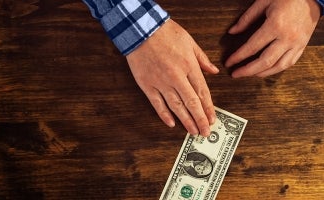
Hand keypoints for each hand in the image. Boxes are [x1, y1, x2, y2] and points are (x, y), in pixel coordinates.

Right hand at [126, 19, 218, 135]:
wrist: (140, 28)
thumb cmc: (165, 32)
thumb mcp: (189, 41)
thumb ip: (202, 59)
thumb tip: (213, 72)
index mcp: (189, 65)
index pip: (202, 92)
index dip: (208, 108)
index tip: (212, 119)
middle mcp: (177, 77)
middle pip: (191, 103)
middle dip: (200, 119)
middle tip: (205, 132)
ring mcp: (160, 82)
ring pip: (176, 106)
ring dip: (186, 121)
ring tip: (193, 131)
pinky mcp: (147, 85)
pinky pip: (157, 103)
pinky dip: (164, 115)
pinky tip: (171, 124)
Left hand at [225, 0, 320, 77]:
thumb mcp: (263, 2)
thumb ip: (246, 18)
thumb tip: (232, 32)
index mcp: (275, 25)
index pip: (252, 47)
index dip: (238, 57)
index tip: (229, 62)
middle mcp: (287, 37)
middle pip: (265, 61)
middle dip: (247, 70)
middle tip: (235, 74)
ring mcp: (297, 44)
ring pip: (278, 66)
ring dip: (261, 73)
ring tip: (248, 75)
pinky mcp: (302, 46)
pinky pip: (289, 63)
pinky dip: (275, 70)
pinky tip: (265, 71)